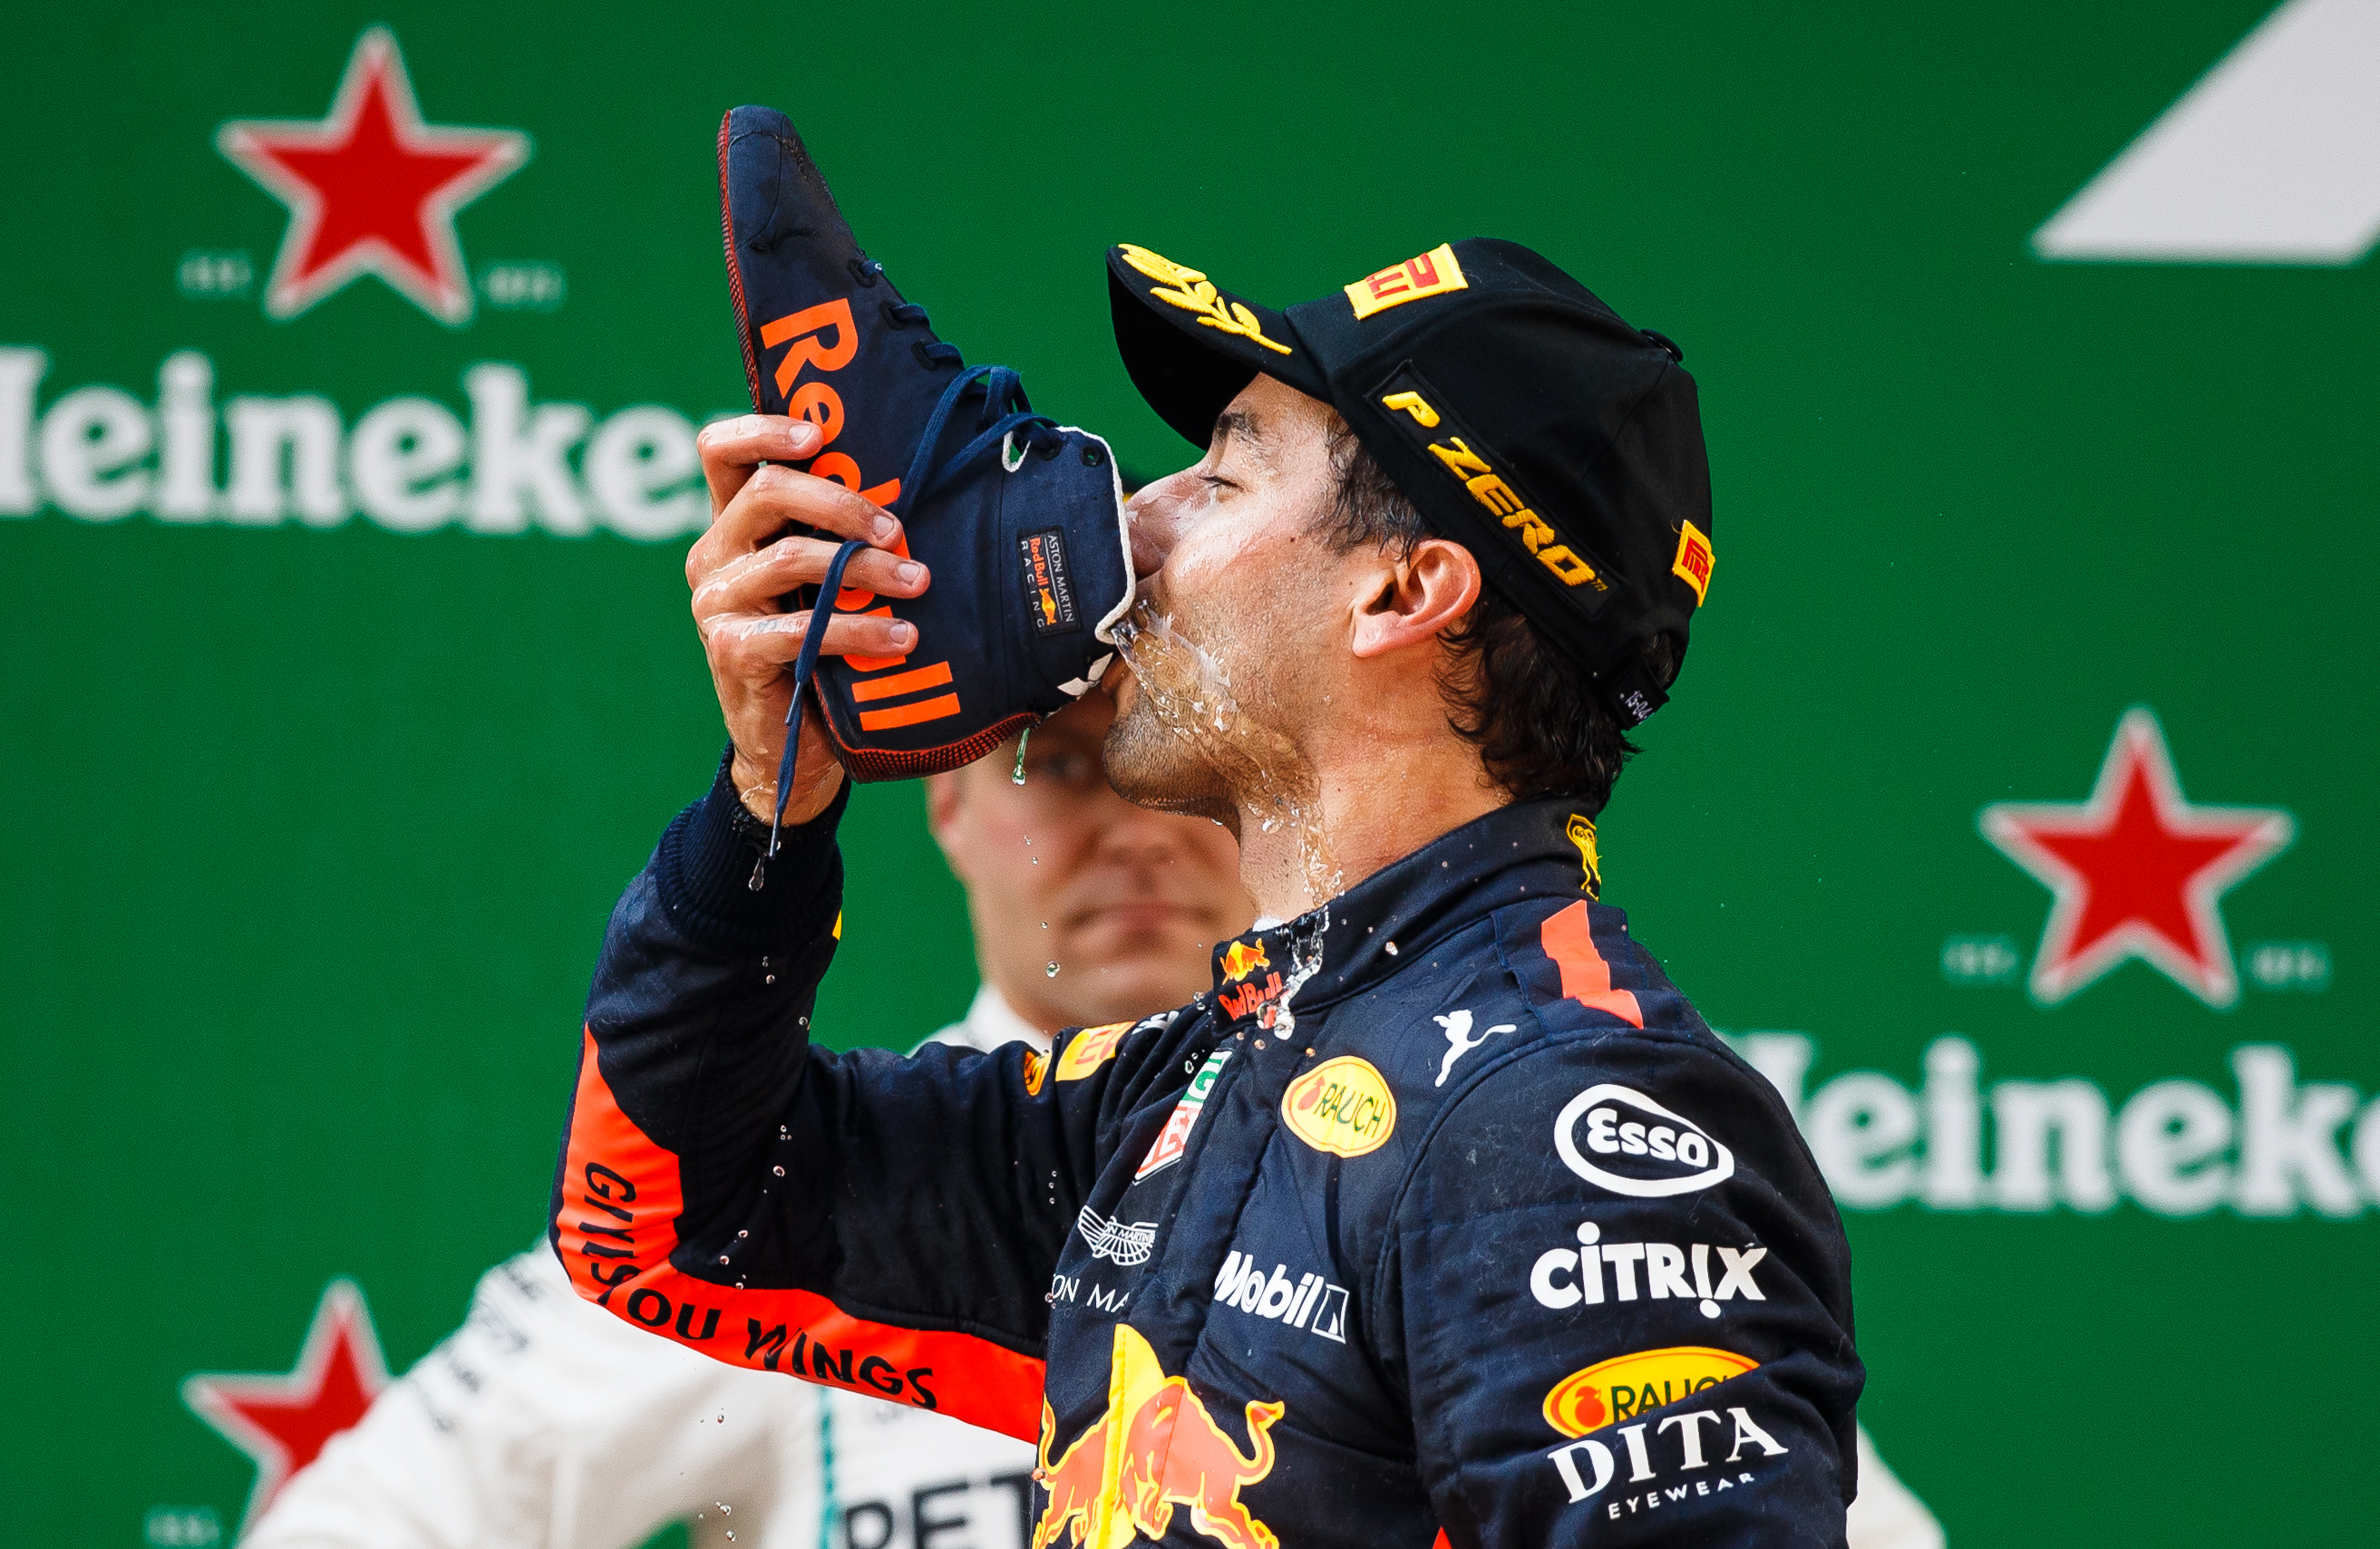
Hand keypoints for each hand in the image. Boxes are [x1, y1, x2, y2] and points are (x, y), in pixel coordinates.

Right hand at [688, 416, 929, 823]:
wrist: (800, 743)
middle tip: (896, 527)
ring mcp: (716, 603)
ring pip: (791, 557)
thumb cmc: (827, 646)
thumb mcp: (830, 582)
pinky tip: (901, 637)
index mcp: (734, 524)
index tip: (818, 434)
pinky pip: (798, 628)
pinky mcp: (731, 650)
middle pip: (766, 492)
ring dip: (865, 568)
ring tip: (917, 581)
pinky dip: (858, 629)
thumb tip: (913, 492)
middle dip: (841, 501)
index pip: (720, 451)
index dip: (761, 430)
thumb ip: (843, 537)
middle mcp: (714, 554)